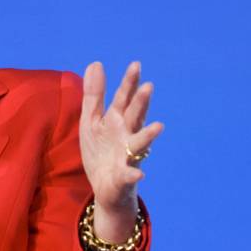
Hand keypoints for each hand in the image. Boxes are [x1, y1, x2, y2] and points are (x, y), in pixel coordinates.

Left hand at [80, 61, 163, 242]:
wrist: (104, 187)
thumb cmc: (101, 151)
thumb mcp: (92, 120)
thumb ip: (94, 94)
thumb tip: (96, 63)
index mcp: (118, 120)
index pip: (125, 98)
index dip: (129, 83)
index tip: (136, 65)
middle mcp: (127, 135)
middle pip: (135, 116)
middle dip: (141, 103)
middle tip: (148, 87)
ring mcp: (128, 155)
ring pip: (140, 143)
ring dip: (148, 135)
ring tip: (159, 126)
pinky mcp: (123, 177)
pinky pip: (129, 175)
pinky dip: (133, 174)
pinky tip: (139, 174)